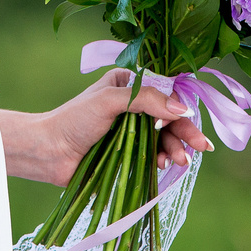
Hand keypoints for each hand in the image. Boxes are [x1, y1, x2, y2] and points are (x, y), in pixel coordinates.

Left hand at [41, 70, 213, 183]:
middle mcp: (132, 105)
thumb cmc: (74, 119)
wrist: (49, 152)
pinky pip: (153, 154)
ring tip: (179, 161)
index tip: (192, 124)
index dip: (182, 109)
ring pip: (163, 138)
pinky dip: (161, 159)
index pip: (164, 94)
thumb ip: (147, 100)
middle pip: (168, 118)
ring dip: (175, 149)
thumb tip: (182, 108)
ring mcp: (130, 130)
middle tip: (201, 148)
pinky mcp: (127, 152)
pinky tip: (163, 165)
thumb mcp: (111, 100)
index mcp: (128, 84)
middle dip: (184, 133)